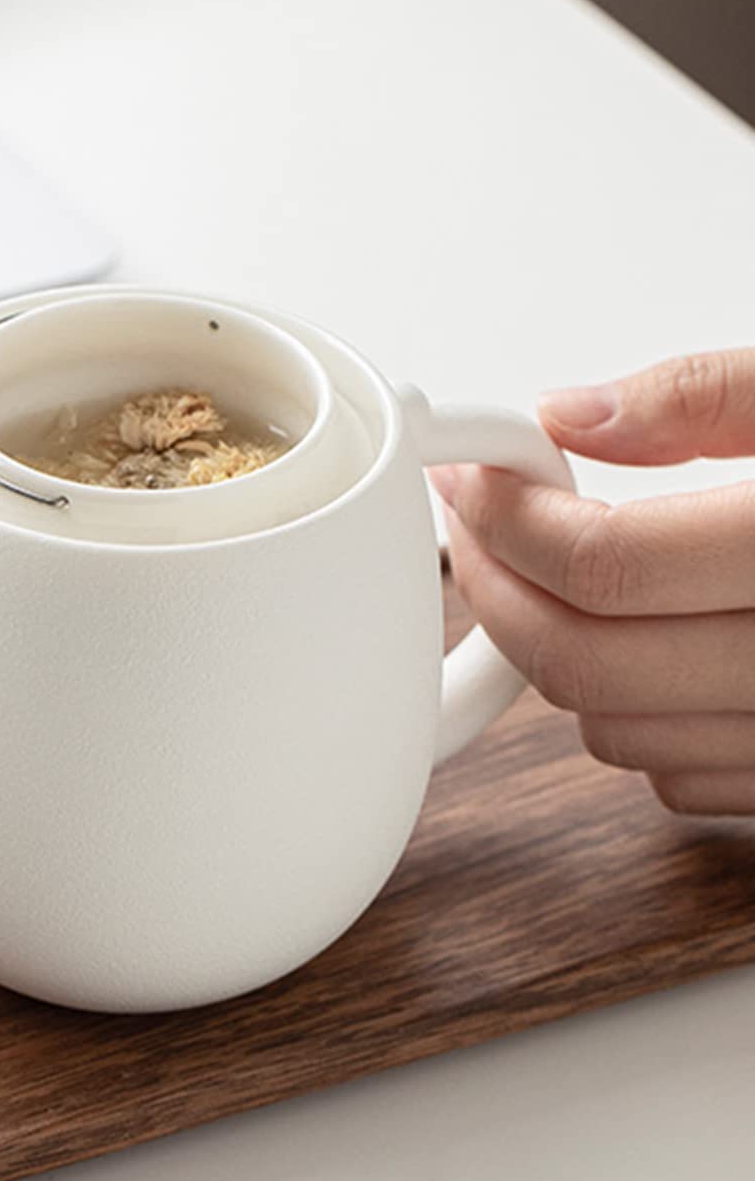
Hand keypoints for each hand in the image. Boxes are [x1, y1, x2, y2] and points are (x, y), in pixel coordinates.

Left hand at [433, 350, 754, 815]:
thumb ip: (708, 397)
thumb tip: (571, 414)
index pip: (602, 564)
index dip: (508, 518)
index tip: (471, 481)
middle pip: (582, 661)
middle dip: (499, 587)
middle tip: (477, 528)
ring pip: (614, 733)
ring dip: (555, 655)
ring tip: (555, 578)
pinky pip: (678, 783)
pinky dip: (630, 718)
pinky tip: (642, 645)